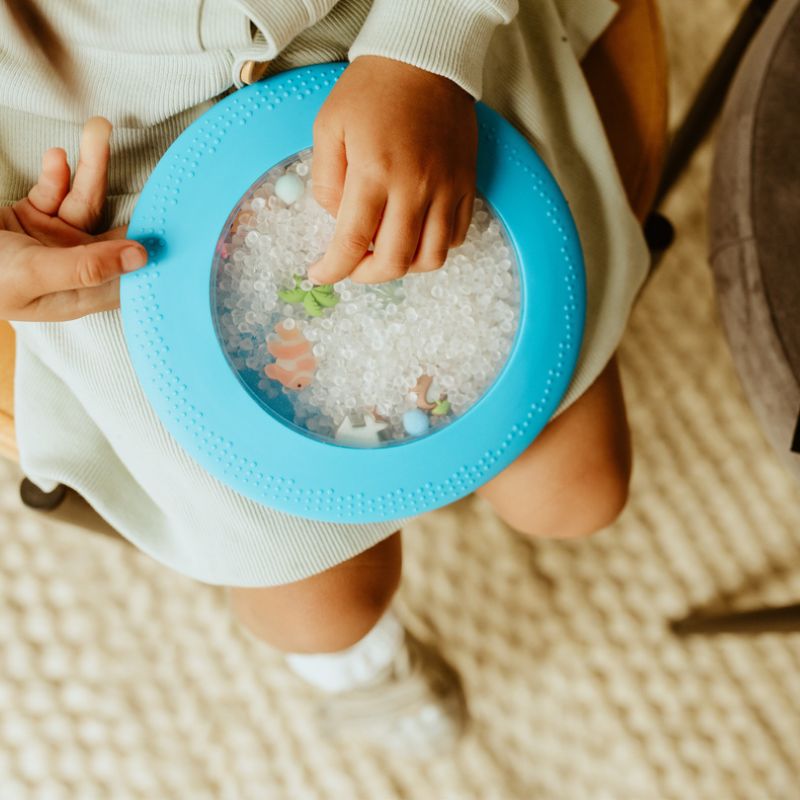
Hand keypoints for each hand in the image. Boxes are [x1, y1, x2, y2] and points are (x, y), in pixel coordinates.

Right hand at [0, 117, 147, 321]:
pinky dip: (56, 173)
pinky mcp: (34, 217)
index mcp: (79, 293)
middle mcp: (74, 268)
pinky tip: (56, 157)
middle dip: (125, 195)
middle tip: (151, 164)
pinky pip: (55, 190)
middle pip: (113, 230)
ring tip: (98, 130)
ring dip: (90, 167)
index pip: (132, 276)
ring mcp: (54, 241)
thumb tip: (141, 257)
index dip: (156, 254)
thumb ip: (87, 266)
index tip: (183, 225)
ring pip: (84, 201)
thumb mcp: (33, 273)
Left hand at [308, 55, 476, 284]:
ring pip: (431, 258)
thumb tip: (334, 219)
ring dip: (404, 267)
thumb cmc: (371, 90)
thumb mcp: (328, 126)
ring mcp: (446, 189)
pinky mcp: (466, 185)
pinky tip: (414, 234)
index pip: (352, 241)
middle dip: (367, 275)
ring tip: (385, 251)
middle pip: (395, 261)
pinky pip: (456, 237)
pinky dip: (433, 248)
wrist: (426, 60)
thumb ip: (325, 179)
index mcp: (374, 172)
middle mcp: (414, 187)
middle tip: (353, 265)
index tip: (320, 274)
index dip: (333, 269)